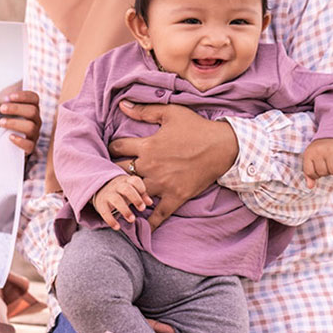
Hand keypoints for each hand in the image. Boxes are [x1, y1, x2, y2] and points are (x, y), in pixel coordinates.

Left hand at [0, 81, 40, 155]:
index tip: (10, 97)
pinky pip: (30, 146)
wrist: (3, 138)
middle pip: (33, 111)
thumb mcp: (3, 104)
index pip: (34, 98)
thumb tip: (5, 100)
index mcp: (32, 107)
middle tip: (1, 108)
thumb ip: (4, 100)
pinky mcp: (30, 147)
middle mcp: (36, 119)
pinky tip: (10, 137)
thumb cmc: (5, 116)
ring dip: (15, 123)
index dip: (23, 96)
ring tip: (1, 122)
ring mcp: (34, 133)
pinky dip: (20, 141)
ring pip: (31, 127)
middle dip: (16, 109)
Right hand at [92, 174, 151, 229]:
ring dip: (125, 210)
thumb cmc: (121, 191)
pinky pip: (104, 212)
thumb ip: (142, 195)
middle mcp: (117, 186)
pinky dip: (111, 220)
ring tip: (132, 219)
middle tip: (142, 209)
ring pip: (116, 199)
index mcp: (126, 181)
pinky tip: (117, 227)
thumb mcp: (131, 190)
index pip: (135, 181)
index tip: (146, 201)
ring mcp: (108, 194)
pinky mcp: (100, 203)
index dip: (141, 189)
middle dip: (135, 199)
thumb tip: (150, 202)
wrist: (99, 188)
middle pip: (126, 189)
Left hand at [109, 101, 237, 228]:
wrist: (222, 147)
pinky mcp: (175, 197)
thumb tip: (122, 105)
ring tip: (119, 196)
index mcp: (147, 146)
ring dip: (126, 195)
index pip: (117, 147)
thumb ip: (144, 110)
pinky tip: (139, 228)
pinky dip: (148, 223)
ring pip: (134, 193)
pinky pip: (158, 215)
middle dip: (112, 171)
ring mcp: (162, 184)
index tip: (112, 149)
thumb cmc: (196, 127)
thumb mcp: (170, 113)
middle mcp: (151, 167)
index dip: (111, 147)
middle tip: (109, 173)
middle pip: (120, 172)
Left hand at [303, 137, 332, 188]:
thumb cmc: (321, 151)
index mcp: (309, 153)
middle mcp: (319, 151)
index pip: (310, 173)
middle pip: (323, 173)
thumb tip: (310, 187)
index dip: (316, 175)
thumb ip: (309, 174)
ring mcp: (330, 150)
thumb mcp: (312, 159)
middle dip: (327, 172)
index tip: (319, 169)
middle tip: (329, 164)